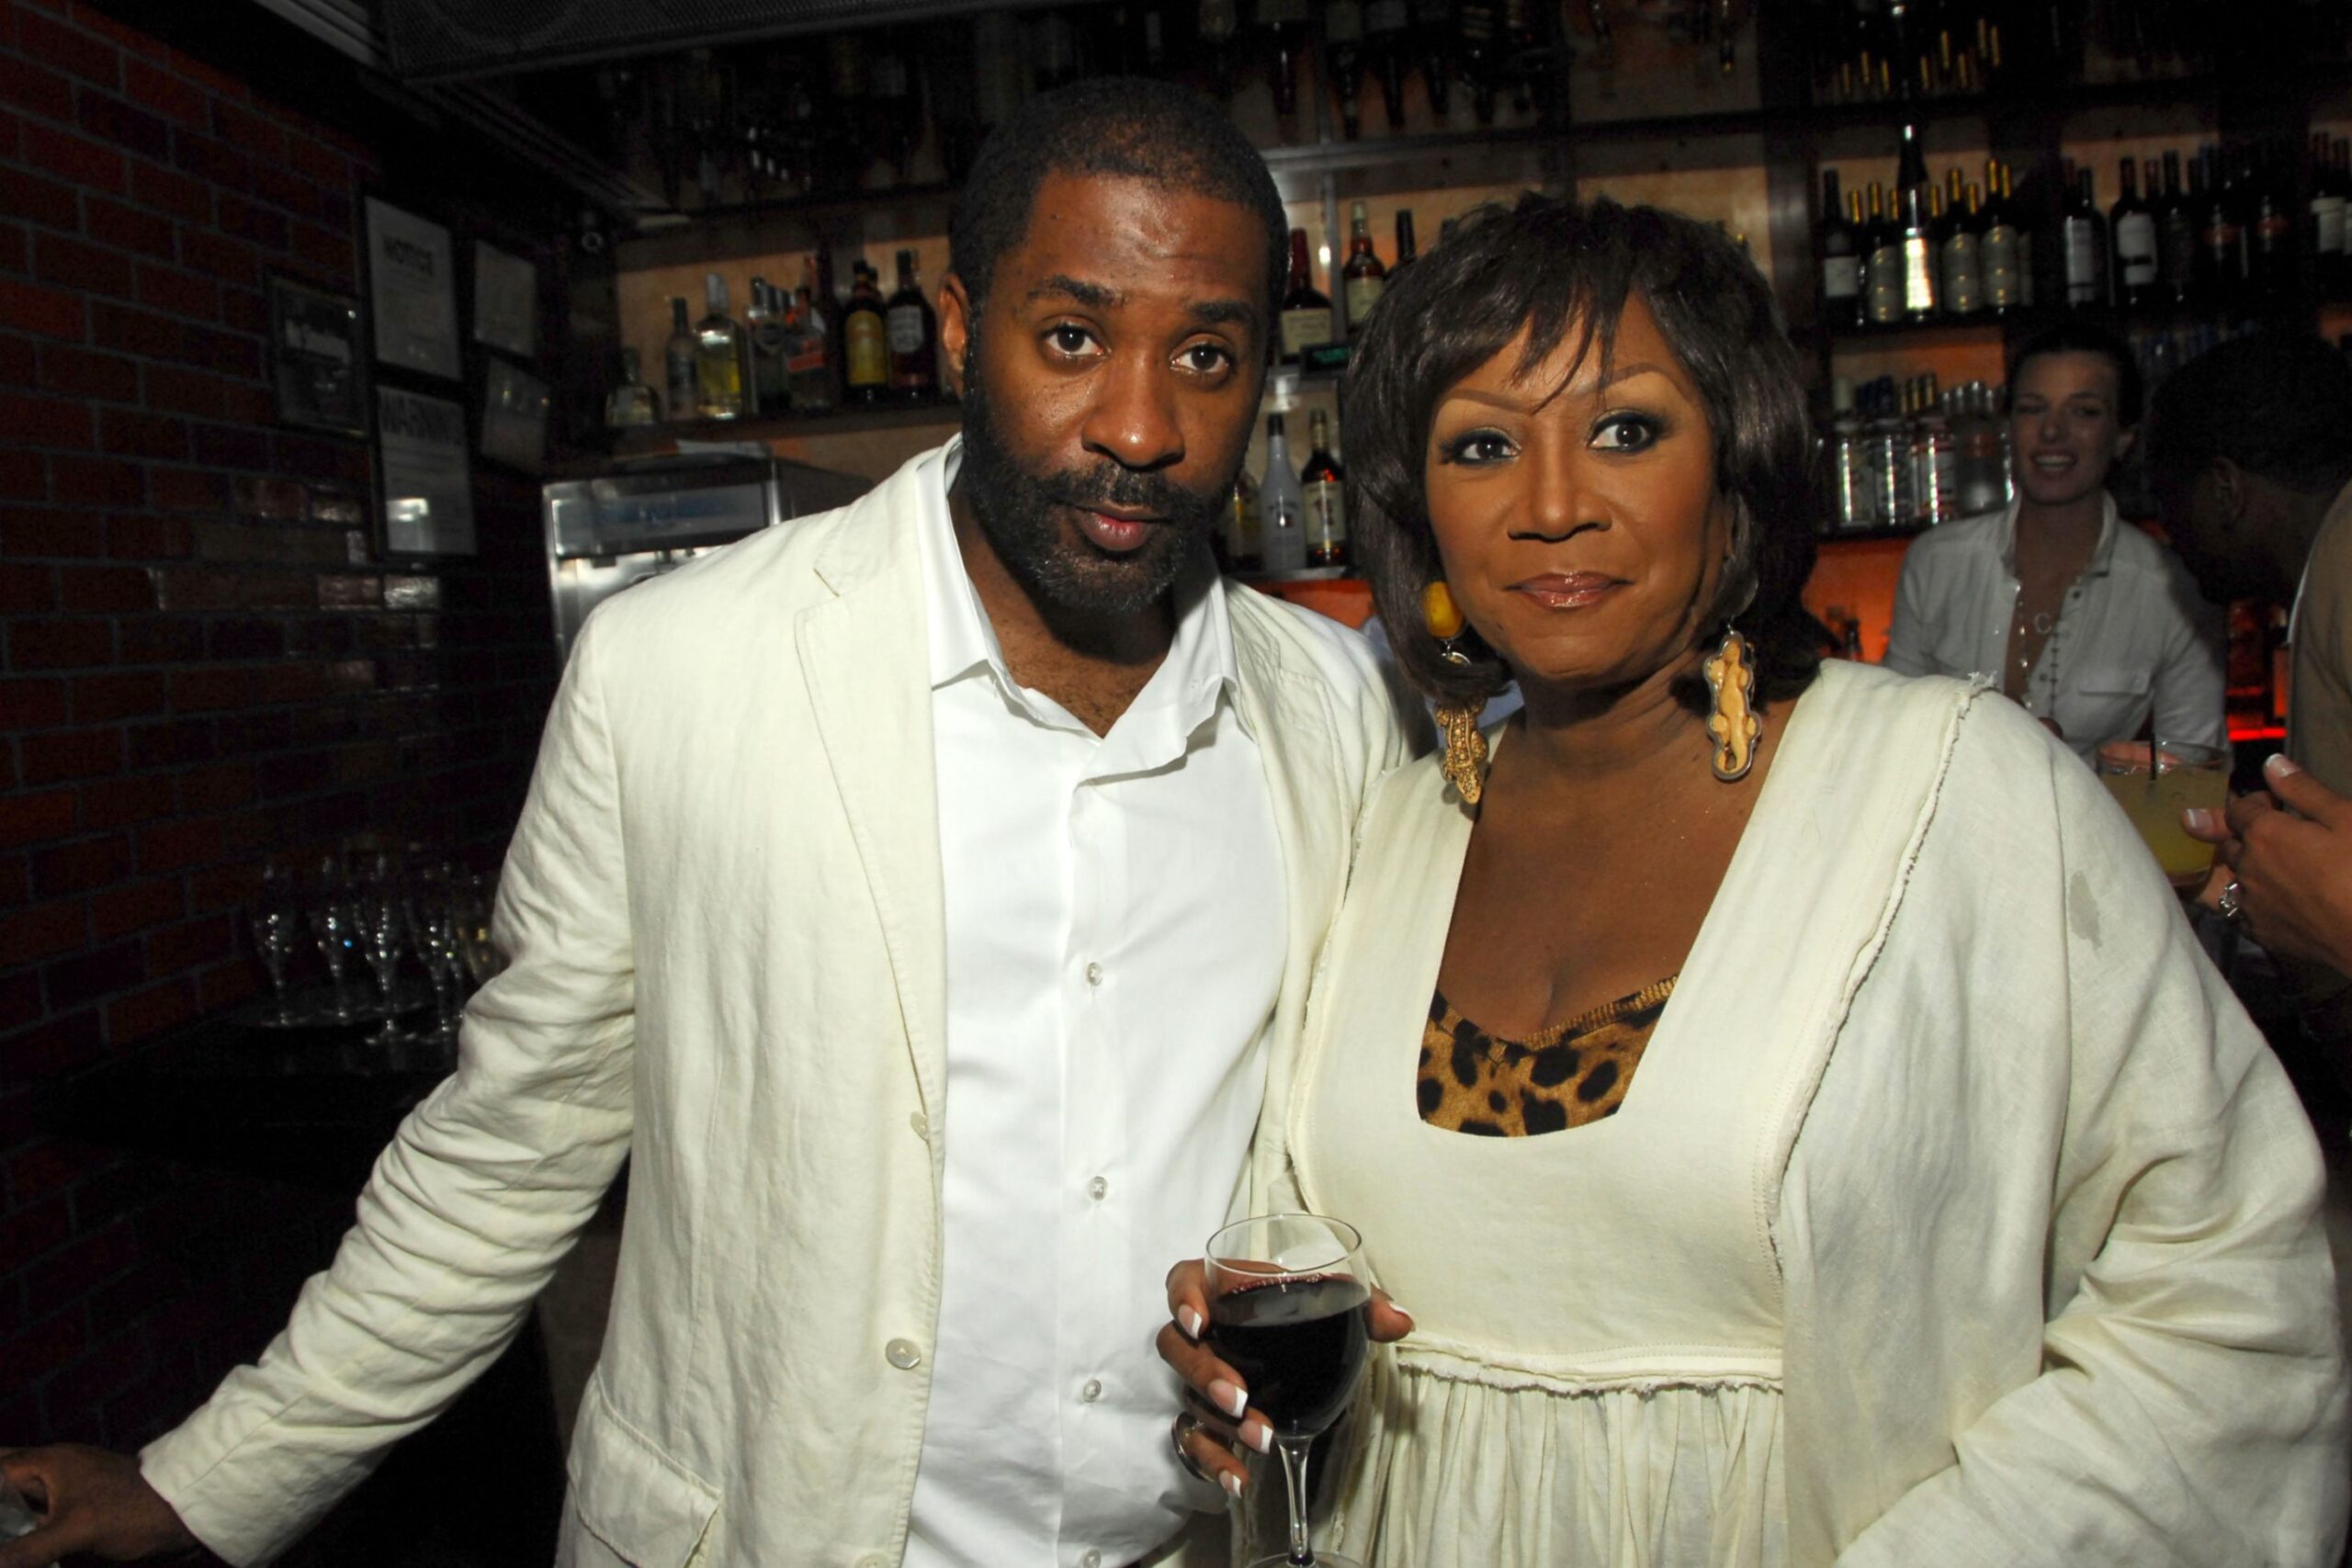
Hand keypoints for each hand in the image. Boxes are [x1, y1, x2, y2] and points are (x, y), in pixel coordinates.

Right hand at [0, 1444, 197, 1565]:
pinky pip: (40, 1509)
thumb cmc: (130, 1512)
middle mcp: (56, 1469)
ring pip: (23, 1493)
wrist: (184, 1513)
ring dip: (8, 1509)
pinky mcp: (81, 1505)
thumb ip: (27, 1550)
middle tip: (0, 1520)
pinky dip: (23, 1521)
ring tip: (5, 1531)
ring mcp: (69, 1486)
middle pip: (9, 1473)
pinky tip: (16, 1540)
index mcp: (50, 1462)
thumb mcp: (74, 1532)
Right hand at [1155, 1260, 1413, 1497]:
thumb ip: (1366, 1304)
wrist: (1294, 1344)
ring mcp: (1197, 1377)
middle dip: (1204, 1374)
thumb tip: (1401, 1322)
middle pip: (1176, 1347)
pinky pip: (1194, 1440)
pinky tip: (1237, 1481)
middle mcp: (1200, 1332)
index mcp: (1222, 1289)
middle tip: (1240, 1396)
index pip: (1183, 1281)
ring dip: (1221, 1422)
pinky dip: (1213, 1462)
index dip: (1183, 1299)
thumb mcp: (1332, 1300)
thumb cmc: (1300, 1309)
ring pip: (1188, 1398)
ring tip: (1262, 1438)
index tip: (1199, 1322)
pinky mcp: (1205, 1416)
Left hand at [2185, 754, 2351, 973]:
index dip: (2255, 802)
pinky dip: (2253, 899)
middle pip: (2232, 844)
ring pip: (2236, 878)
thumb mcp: (2345, 817)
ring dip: (2249, 868)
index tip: (2274, 803)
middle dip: (2246, 834)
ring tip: (2273, 867)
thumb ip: (2303, 790)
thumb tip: (2270, 763)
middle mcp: (2248, 868)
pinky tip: (2274, 899)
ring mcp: (2251, 905)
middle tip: (2273, 834)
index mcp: (2264, 835)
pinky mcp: (2261, 934)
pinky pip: (2243, 910)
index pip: (2240, 808)